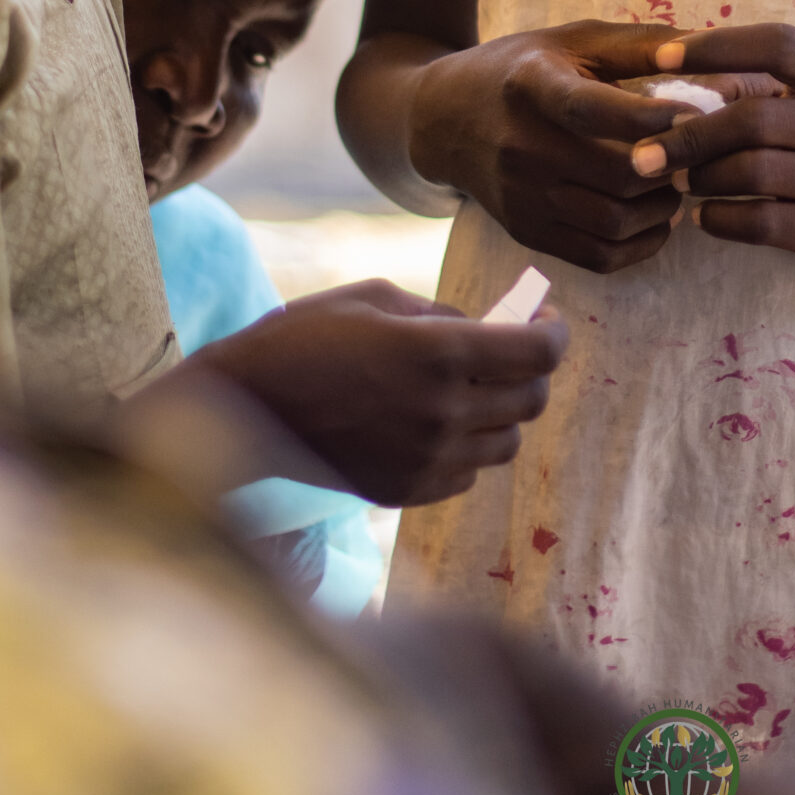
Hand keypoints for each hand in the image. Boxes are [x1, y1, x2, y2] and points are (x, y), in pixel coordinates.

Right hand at [189, 277, 567, 506]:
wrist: (240, 412)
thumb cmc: (303, 339)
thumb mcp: (374, 300)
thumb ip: (441, 313)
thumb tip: (490, 328)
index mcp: (438, 354)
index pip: (537, 353)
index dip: (553, 333)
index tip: (548, 320)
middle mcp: (442, 413)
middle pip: (530, 399)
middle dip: (533, 369)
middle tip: (515, 348)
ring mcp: (426, 460)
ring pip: (506, 443)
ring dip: (503, 412)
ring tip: (475, 388)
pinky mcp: (406, 494)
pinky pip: (468, 474)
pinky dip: (468, 448)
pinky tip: (438, 424)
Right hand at [407, 21, 703, 272]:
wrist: (446, 119)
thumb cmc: (523, 71)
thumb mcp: (572, 41)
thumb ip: (640, 44)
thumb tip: (710, 49)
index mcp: (531, 87)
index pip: (593, 110)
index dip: (652, 116)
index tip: (696, 113)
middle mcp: (521, 146)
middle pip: (618, 175)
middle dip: (673, 167)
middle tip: (698, 154)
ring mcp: (521, 196)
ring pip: (615, 222)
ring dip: (663, 208)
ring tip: (677, 183)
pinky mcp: (526, 231)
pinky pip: (598, 256)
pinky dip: (641, 245)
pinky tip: (655, 218)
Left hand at [628, 25, 794, 293]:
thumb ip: (757, 92)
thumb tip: (670, 85)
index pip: (777, 44)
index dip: (717, 46)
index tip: (662, 58)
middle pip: (752, 117)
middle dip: (688, 135)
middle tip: (645, 154)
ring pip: (752, 170)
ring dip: (702, 177)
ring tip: (680, 182)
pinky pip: (760, 221)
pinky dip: (720, 218)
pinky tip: (704, 216)